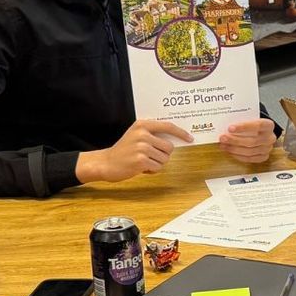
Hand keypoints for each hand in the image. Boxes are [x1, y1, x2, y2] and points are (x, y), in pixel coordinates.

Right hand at [76, 120, 192, 182]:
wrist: (106, 163)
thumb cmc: (124, 150)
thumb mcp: (136, 135)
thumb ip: (153, 134)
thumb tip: (176, 138)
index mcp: (142, 125)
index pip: (168, 126)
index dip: (181, 133)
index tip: (189, 138)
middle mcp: (142, 134)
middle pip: (169, 147)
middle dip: (163, 155)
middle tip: (149, 156)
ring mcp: (142, 147)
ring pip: (165, 159)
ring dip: (156, 163)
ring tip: (142, 161)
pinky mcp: (141, 160)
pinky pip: (158, 167)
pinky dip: (151, 170)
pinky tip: (140, 168)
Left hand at [217, 117, 279, 165]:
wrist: (260, 131)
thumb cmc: (252, 124)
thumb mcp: (249, 118)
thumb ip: (240, 120)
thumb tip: (225, 124)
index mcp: (268, 125)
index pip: (257, 125)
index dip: (243, 127)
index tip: (230, 128)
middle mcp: (270, 138)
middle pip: (252, 141)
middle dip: (235, 140)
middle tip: (222, 138)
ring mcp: (267, 148)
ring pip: (250, 151)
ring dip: (234, 149)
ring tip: (223, 145)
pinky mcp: (263, 157)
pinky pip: (250, 159)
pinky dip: (238, 156)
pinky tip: (230, 151)